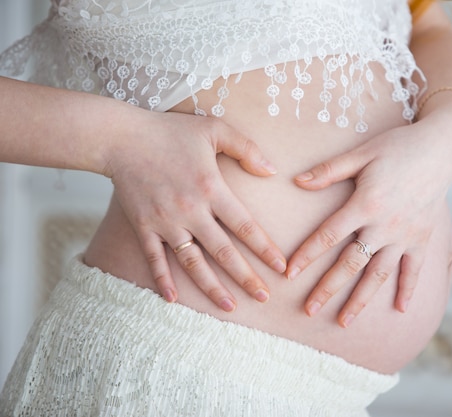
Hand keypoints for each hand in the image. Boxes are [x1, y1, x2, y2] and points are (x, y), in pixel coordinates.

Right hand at [103, 110, 285, 310]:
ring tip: (229, 307)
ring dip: (211, 287)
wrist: (120, 137)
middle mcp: (191, 211)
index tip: (282, 267)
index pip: (245, 226)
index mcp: (212, 188)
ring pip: (192, 262)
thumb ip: (246, 148)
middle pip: (224, 252)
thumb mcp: (214, 129)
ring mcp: (165, 222)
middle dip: (246, 278)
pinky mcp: (143, 226)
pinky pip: (154, 259)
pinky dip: (162, 280)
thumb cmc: (170, 131)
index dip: (265, 249)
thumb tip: (272, 171)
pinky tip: (173, 300)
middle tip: (264, 298)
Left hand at [287, 118, 451, 326]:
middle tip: (309, 310)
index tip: (289, 274)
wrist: (440, 149)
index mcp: (364, 204)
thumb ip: (329, 171)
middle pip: (350, 264)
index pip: (328, 236)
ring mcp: (404, 236)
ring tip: (344, 321)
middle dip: (327, 288)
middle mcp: (383, 226)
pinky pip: (414, 270)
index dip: (307, 255)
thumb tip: (297, 181)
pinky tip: (400, 310)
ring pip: (378, 274)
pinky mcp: (422, 238)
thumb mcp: (361, 153)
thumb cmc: (396, 147)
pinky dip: (407, 289)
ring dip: (360, 300)